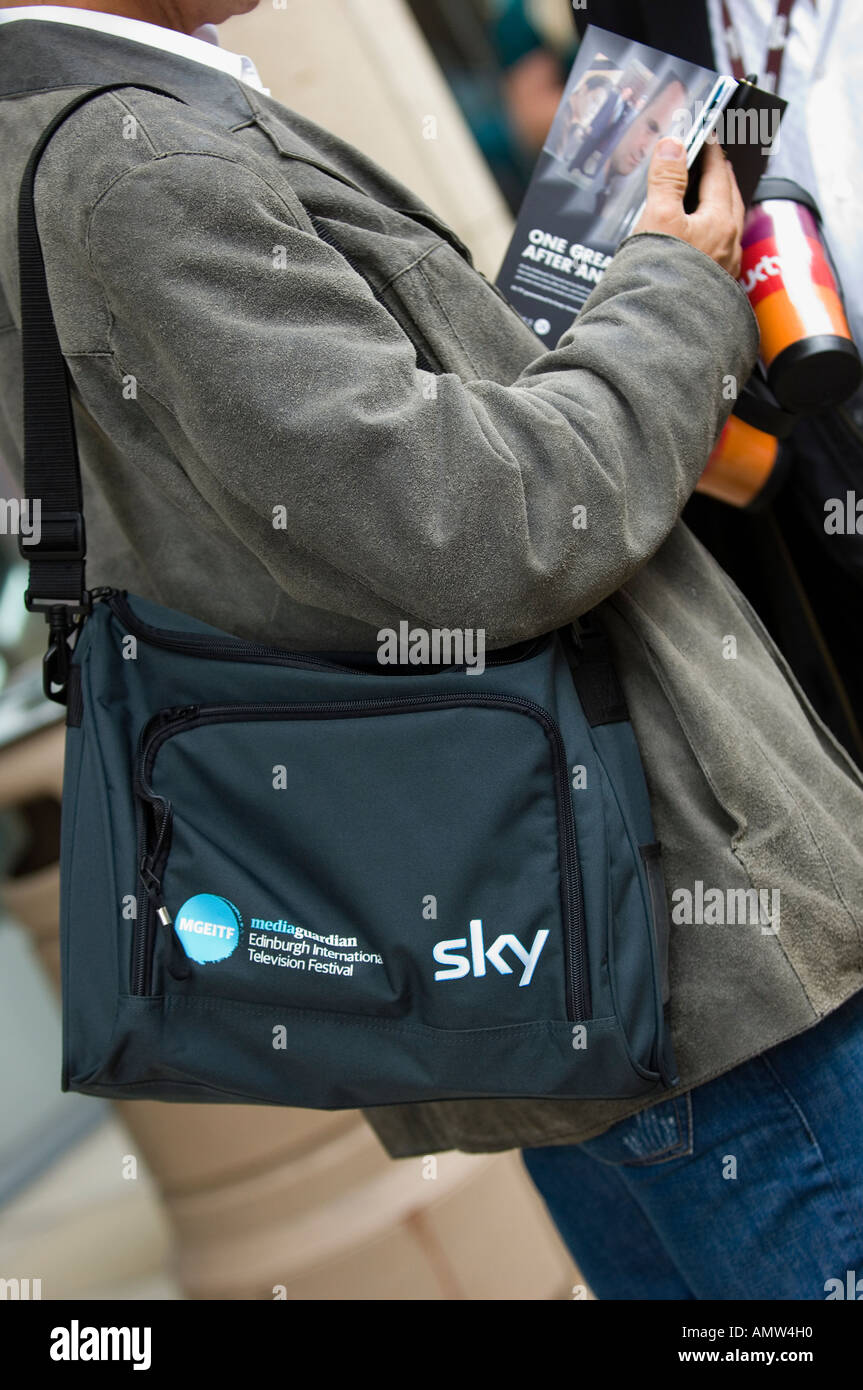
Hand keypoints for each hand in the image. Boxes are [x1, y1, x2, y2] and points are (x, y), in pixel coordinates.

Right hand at [632, 137, 744, 278]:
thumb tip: (673, 145)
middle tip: (715, 164)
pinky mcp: (715, 288)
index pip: (718, 175)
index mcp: (720, 222)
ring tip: (709, 200)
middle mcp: (730, 245)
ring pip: (728, 227)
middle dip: (722, 178)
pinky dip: (713, 234)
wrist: (664, 329)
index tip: (707, 138)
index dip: (711, 153)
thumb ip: (666, 180)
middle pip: (730, 200)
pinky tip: (703, 242)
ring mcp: (725, 269)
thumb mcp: (659, 218)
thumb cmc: (664, 276)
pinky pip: (720, 250)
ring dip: (720, 208)